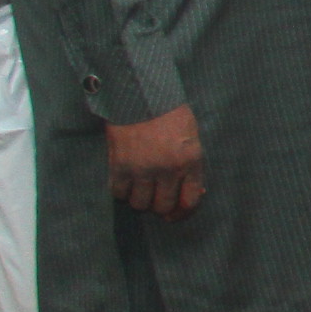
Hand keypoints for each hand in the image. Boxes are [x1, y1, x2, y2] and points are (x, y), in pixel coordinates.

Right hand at [106, 103, 203, 217]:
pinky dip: (122, 191)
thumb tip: (191, 193)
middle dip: (160, 207)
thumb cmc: (171, 115)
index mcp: (190, 161)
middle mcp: (167, 170)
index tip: (176, 214)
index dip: (183, 212)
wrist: (142, 97)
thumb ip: (190, 166)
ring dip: (140, 200)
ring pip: (139, 204)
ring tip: (141, 188)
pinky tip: (126, 181)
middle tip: (156, 199)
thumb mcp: (191, 138)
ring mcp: (142, 170)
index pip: (190, 201)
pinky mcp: (119, 166)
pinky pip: (119, 194)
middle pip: (162, 207)